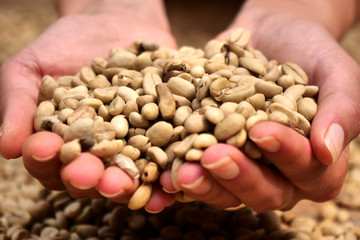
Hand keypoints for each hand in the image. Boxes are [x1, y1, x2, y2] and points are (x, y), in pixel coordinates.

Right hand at [0, 0, 175, 210]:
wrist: (113, 22)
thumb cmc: (67, 44)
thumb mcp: (32, 67)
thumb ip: (18, 104)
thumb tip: (6, 148)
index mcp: (63, 143)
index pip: (50, 163)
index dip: (46, 160)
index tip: (47, 148)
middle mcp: (98, 152)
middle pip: (92, 177)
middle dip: (90, 179)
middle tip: (92, 175)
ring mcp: (132, 146)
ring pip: (129, 174)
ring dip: (128, 184)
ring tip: (128, 184)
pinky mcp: (163, 134)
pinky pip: (166, 156)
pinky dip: (167, 170)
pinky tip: (168, 180)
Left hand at [161, 1, 359, 210]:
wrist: (268, 35)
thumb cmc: (307, 51)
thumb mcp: (334, 70)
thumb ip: (342, 108)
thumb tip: (328, 151)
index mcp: (313, 161)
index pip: (306, 170)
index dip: (286, 155)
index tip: (262, 132)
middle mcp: (277, 173)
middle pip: (263, 191)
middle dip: (239, 176)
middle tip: (214, 157)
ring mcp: (241, 166)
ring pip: (225, 190)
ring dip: (204, 183)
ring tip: (182, 172)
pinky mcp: (209, 154)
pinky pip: (194, 171)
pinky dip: (176, 174)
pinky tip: (161, 173)